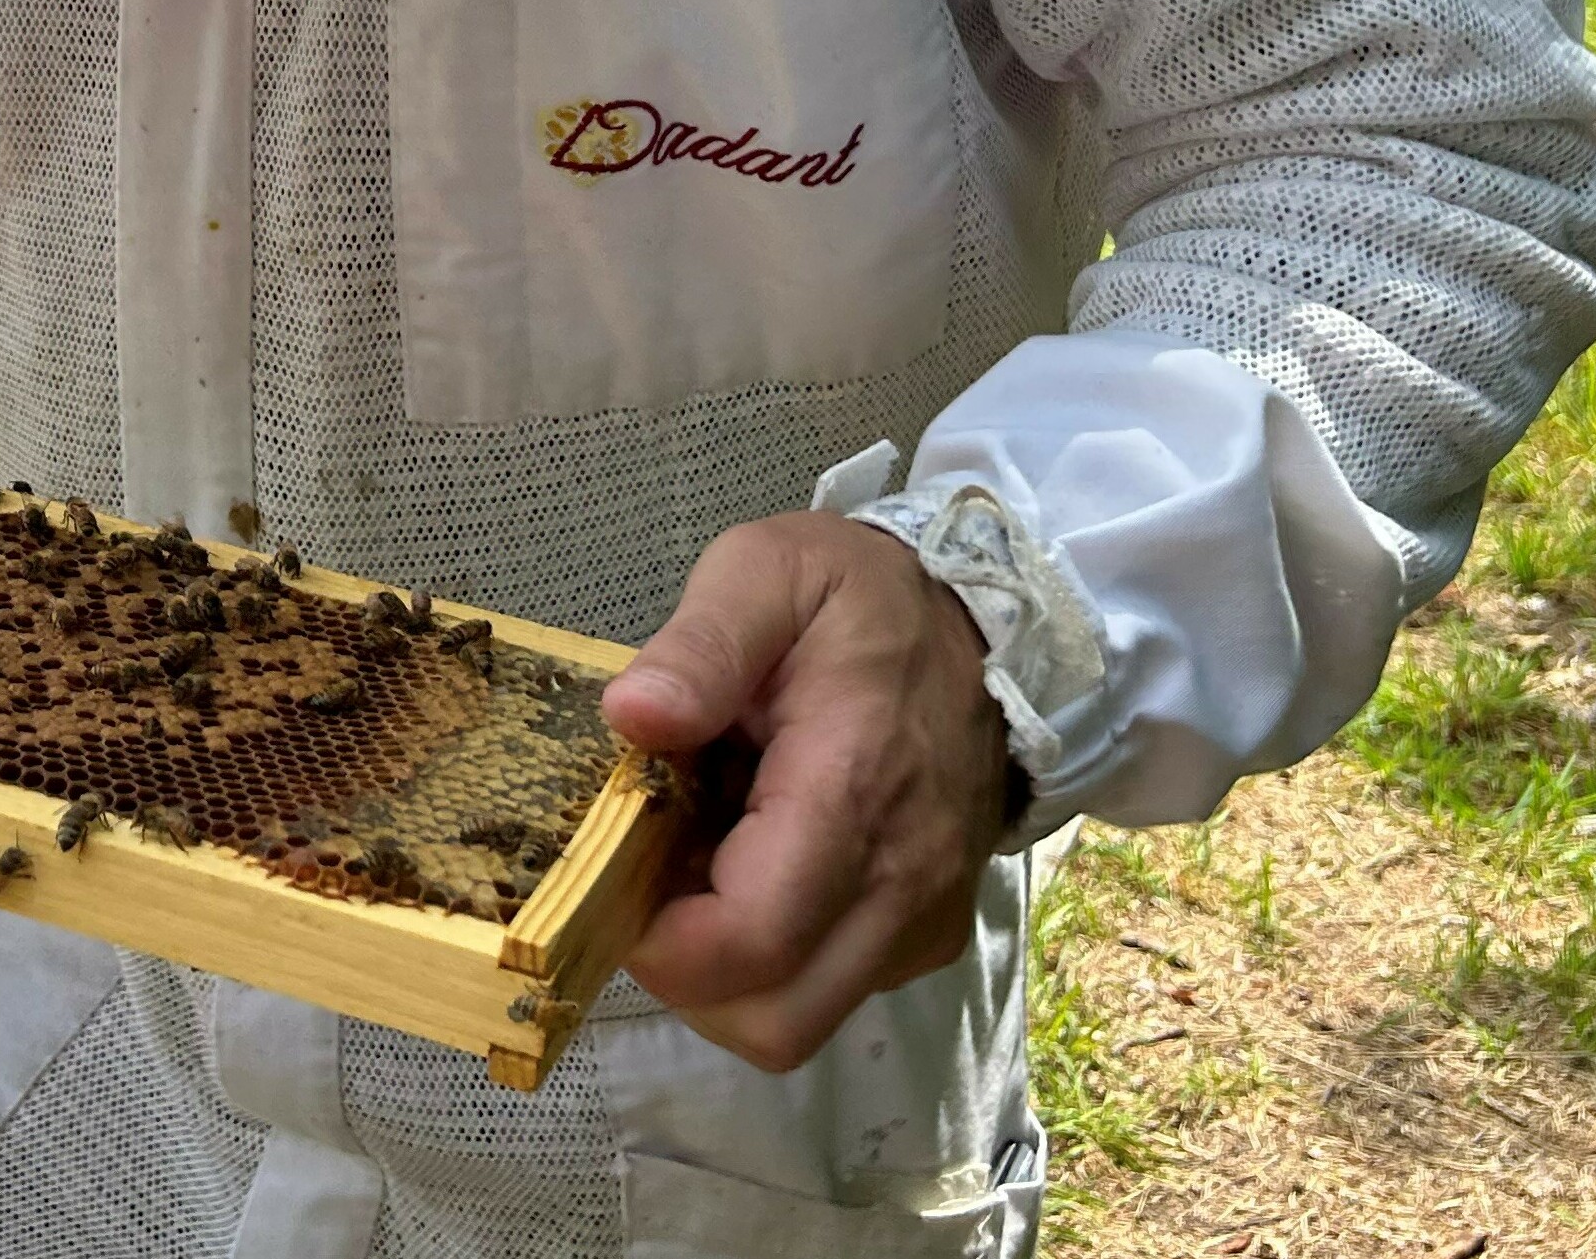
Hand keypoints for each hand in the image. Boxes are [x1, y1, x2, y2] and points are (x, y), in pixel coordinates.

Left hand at [601, 513, 1012, 1072]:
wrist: (984, 619)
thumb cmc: (859, 597)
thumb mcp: (768, 573)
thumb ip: (701, 646)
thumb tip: (631, 716)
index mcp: (852, 792)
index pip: (748, 942)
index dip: (654, 939)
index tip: (611, 870)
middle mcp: (901, 884)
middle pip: (770, 1022)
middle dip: (683, 974)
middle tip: (647, 874)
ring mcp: (921, 921)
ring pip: (796, 1021)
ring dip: (724, 972)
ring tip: (700, 861)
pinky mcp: (926, 935)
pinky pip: (831, 991)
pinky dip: (772, 960)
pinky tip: (752, 866)